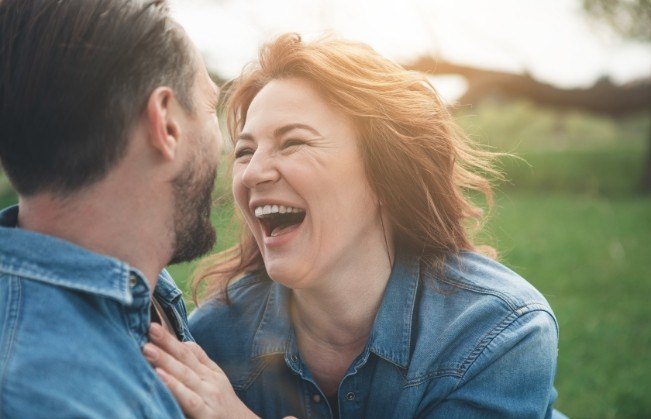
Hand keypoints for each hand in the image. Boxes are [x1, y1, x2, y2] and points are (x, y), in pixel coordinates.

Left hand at [143, 323, 258, 418]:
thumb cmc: (224, 406)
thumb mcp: (217, 380)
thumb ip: (201, 363)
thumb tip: (184, 343)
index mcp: (209, 372)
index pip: (189, 351)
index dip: (171, 339)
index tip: (153, 325)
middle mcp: (209, 380)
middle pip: (185, 358)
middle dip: (166, 342)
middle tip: (148, 328)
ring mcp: (208, 396)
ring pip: (185, 375)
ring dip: (165, 360)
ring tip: (147, 349)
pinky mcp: (206, 413)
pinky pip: (188, 398)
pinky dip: (174, 386)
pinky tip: (160, 377)